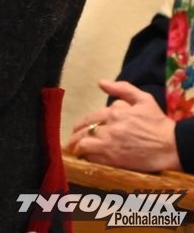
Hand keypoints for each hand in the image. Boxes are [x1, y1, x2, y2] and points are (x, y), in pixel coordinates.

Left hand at [66, 79, 180, 171]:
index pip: (89, 118)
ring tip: (73, 152)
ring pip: (83, 145)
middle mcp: (108, 128)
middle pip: (82, 131)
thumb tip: (101, 82)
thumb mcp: (144, 100)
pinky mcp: (114, 160)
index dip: (80, 124)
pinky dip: (87, 158)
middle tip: (70, 143)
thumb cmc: (158, 123)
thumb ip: (122, 88)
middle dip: (74, 137)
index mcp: (114, 113)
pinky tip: (85, 159)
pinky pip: (92, 158)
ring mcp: (110, 144)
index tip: (77, 129)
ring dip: (76, 148)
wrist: (172, 146)